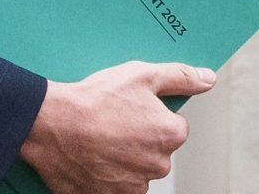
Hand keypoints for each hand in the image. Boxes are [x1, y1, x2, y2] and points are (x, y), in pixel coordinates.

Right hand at [19, 61, 216, 193]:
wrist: (51, 126)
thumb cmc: (95, 99)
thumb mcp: (141, 75)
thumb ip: (180, 76)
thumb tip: (208, 79)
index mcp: (169, 135)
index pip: (175, 127)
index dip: (153, 116)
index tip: (131, 110)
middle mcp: (157, 166)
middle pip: (156, 151)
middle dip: (139, 139)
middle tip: (111, 122)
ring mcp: (133, 186)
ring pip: (136, 170)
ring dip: (123, 159)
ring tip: (97, 139)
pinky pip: (115, 187)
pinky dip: (106, 175)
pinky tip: (91, 157)